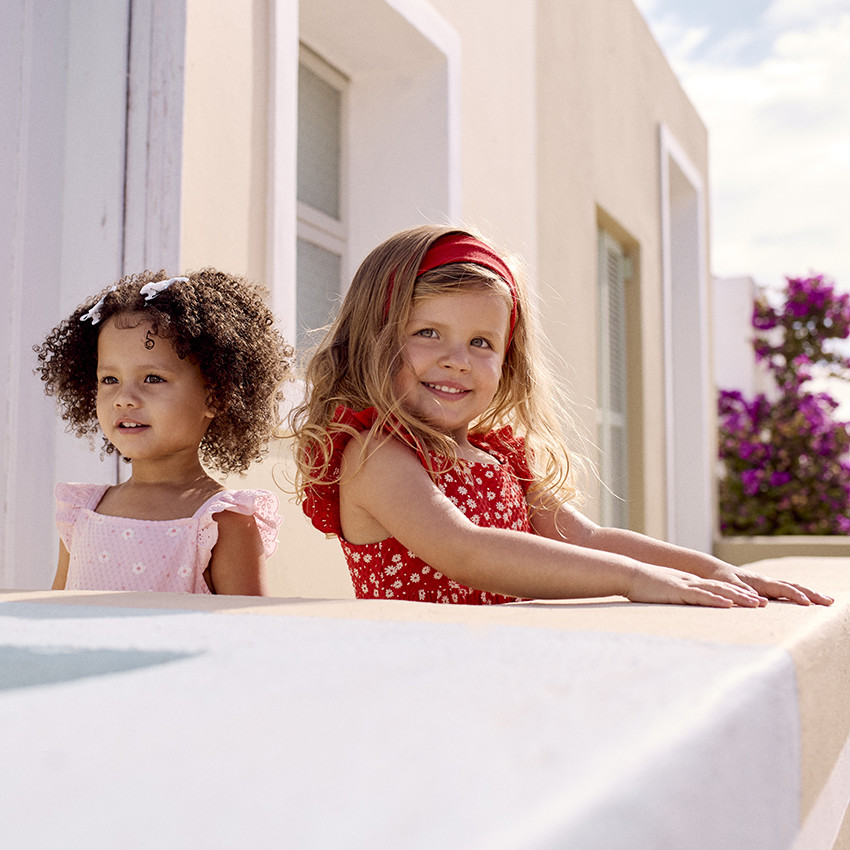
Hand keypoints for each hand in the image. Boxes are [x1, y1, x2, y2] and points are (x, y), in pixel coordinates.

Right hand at [626, 564, 765, 607]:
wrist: (626, 573)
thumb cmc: (641, 585)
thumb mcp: (662, 592)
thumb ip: (673, 597)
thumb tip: (678, 605)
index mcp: (688, 583)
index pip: (717, 588)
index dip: (736, 593)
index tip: (753, 600)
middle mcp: (691, 582)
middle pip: (723, 588)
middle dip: (744, 596)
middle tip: (764, 603)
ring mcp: (685, 585)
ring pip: (716, 591)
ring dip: (737, 597)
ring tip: (755, 604)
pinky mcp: (677, 591)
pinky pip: (699, 595)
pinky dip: (715, 599)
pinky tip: (728, 604)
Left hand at [718, 566, 833, 606]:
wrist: (715, 570)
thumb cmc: (720, 578)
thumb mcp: (727, 585)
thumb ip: (741, 592)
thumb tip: (760, 602)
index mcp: (760, 582)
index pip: (782, 588)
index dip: (795, 595)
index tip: (808, 603)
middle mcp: (767, 582)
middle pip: (793, 586)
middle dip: (812, 594)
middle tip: (830, 601)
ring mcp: (768, 585)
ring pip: (793, 588)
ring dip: (810, 593)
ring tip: (827, 600)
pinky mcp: (767, 588)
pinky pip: (787, 591)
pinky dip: (800, 594)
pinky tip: (809, 600)